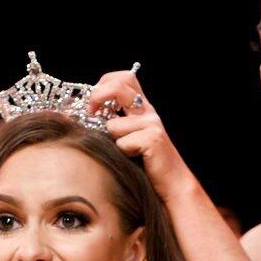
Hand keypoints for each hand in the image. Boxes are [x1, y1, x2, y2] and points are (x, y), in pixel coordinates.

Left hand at [88, 69, 197, 203]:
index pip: (124, 78)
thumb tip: (87, 114)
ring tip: (126, 152)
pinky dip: (123, 153)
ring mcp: (152, 123)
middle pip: (118, 86)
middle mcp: (148, 111)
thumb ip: (115, 122)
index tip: (93, 104)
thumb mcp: (130, 136)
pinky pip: (122, 143)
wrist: (173, 182)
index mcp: (142, 107)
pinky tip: (135, 159)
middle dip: (97, 96)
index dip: (103, 84)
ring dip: (113, 141)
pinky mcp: (153, 138)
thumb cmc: (147, 163)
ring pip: (113, 125)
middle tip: (90, 113)